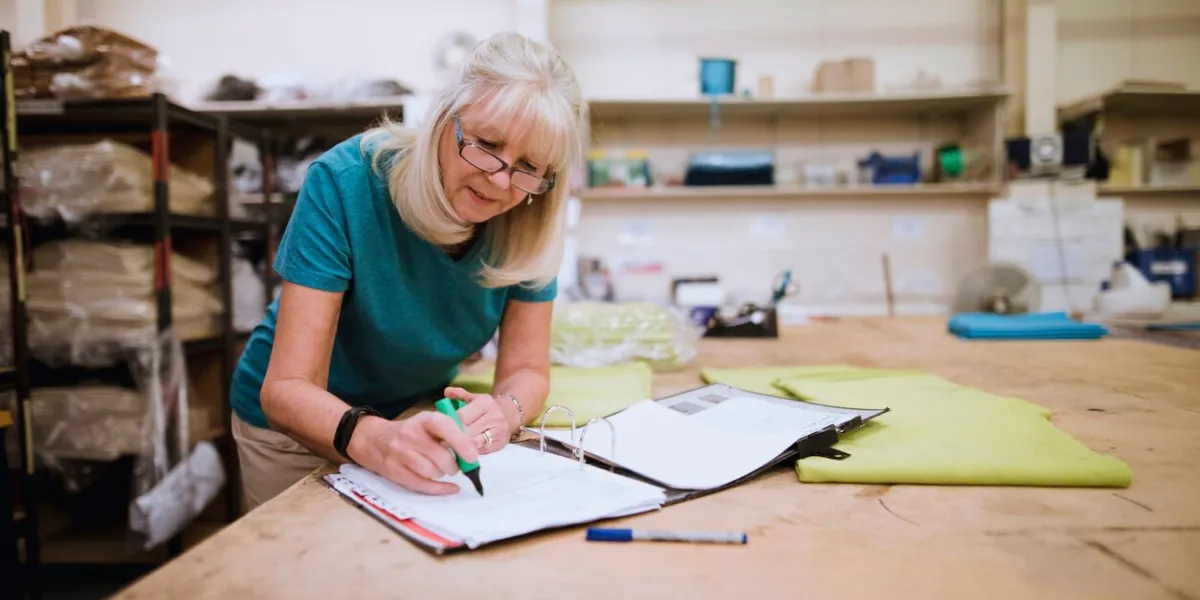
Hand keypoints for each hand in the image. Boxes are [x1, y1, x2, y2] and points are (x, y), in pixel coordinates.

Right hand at [348, 412, 478, 495]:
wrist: (373, 439)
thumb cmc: (410, 433)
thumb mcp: (427, 424)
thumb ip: (449, 432)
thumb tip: (473, 450)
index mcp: (423, 420)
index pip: (445, 427)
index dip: (461, 442)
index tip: (472, 456)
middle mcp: (411, 435)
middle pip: (441, 456)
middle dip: (454, 465)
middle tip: (455, 466)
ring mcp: (400, 453)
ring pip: (432, 471)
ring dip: (443, 474)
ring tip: (441, 470)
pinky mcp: (395, 471)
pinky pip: (422, 485)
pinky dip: (440, 489)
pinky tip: (449, 488)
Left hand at [443, 387, 514, 453]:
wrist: (510, 415)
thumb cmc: (486, 407)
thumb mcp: (474, 398)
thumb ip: (460, 394)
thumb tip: (446, 391)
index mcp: (485, 402)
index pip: (462, 416)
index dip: (450, 424)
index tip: (439, 429)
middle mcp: (494, 415)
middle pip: (467, 430)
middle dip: (454, 436)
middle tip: (441, 441)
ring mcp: (499, 430)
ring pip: (474, 442)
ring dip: (461, 446)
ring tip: (450, 447)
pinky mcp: (501, 443)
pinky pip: (481, 450)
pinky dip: (470, 451)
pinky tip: (463, 451)